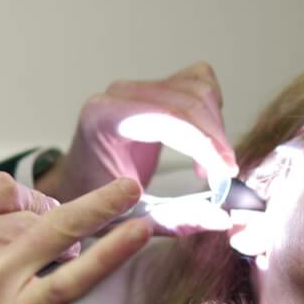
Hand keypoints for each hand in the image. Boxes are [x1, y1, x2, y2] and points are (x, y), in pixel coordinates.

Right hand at [0, 174, 149, 303]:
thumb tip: (23, 224)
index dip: (30, 200)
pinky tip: (139, 230)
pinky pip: (73, 275)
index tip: (41, 212)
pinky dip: (112, 249)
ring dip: (75, 243)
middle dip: (53, 226)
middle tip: (58, 253)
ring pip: (55, 233)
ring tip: (72, 259)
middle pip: (30, 210)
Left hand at [37, 62, 236, 204]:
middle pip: (188, 100)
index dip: (204, 143)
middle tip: (224, 178)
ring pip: (198, 89)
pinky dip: (211, 113)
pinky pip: (197, 84)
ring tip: (209, 168)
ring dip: (215, 128)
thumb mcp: (130, 219)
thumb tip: (221, 218)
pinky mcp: (152, 87)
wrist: (77, 185)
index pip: (167, 117)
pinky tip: (203, 145)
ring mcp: (136, 88)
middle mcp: (118, 94)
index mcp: (103, 118)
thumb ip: (174, 220)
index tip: (226, 173)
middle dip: (215, 139)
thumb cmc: (94, 203)